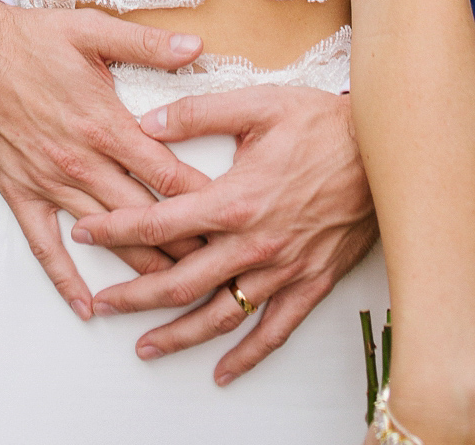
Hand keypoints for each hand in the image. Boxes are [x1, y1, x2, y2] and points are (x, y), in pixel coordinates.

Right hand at [0, 2, 211, 317]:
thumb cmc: (31, 38)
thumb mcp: (93, 29)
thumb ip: (148, 44)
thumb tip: (196, 46)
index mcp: (103, 123)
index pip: (165, 173)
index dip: (201, 199)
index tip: (231, 218)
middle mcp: (79, 161)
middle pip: (142, 214)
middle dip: (183, 243)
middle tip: (218, 267)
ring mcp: (48, 181)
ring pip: (104, 235)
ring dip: (138, 265)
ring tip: (175, 292)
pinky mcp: (19, 191)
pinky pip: (43, 245)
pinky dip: (65, 278)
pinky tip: (86, 305)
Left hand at [71, 82, 377, 382]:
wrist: (387, 153)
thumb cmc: (324, 125)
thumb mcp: (258, 105)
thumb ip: (199, 113)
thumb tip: (150, 123)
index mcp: (236, 200)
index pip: (161, 223)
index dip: (117, 230)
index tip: (87, 233)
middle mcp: (254, 244)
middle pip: (181, 282)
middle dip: (134, 295)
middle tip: (102, 303)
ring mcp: (283, 271)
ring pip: (220, 316)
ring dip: (178, 335)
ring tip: (143, 345)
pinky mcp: (310, 284)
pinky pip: (273, 332)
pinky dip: (245, 357)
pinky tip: (222, 371)